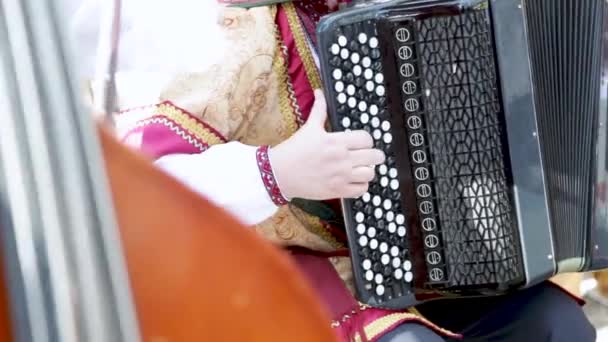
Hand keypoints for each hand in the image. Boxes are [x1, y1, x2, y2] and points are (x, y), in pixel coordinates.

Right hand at [270, 89, 384, 200]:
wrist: (279, 173)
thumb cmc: (293, 150)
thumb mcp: (309, 127)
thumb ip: (319, 109)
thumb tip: (319, 92)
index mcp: (336, 141)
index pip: (367, 139)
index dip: (366, 140)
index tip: (361, 143)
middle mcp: (342, 159)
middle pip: (375, 156)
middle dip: (373, 155)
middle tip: (366, 155)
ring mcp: (341, 176)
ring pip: (371, 173)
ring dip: (367, 170)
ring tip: (360, 169)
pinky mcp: (337, 190)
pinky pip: (361, 189)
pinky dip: (361, 185)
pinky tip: (353, 180)